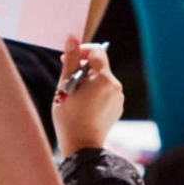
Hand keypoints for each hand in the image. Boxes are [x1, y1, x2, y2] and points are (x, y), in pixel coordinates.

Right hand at [53, 38, 122, 156]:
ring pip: (101, 80)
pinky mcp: (117, 108)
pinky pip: (105, 93)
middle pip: (99, 67)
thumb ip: (71, 60)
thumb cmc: (69, 117)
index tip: (67, 59)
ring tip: (73, 97)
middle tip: (66, 81)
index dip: (81, 51)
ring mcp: (118, 99)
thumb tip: (72, 38)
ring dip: (88, 82)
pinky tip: (83, 106)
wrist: (81, 147)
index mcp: (105, 79)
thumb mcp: (65, 86)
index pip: (97, 52)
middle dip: (82, 69)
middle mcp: (116, 87)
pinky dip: (94, 93)